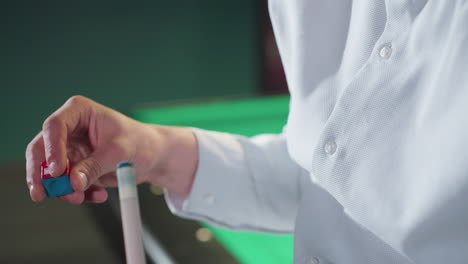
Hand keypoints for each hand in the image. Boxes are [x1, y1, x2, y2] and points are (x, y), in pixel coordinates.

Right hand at [26, 96, 197, 203]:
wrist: (153, 155)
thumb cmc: (140, 142)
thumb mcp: (119, 153)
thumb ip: (94, 166)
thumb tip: (73, 183)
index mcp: (79, 111)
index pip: (55, 127)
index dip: (51, 150)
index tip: (57, 172)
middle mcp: (70, 128)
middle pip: (41, 149)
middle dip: (41, 174)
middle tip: (41, 195)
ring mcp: (70, 149)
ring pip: (51, 172)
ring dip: (63, 188)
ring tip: (82, 198)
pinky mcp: (76, 167)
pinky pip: (67, 184)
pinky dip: (79, 193)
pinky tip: (98, 195)